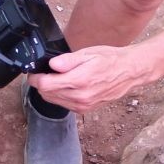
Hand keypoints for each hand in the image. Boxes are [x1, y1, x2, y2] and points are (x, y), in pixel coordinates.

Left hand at [28, 44, 156, 112]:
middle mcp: (79, 97)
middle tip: (45, 73)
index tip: (34, 72)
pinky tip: (67, 86)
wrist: (129, 72)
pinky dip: (60, 96)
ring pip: (54, 101)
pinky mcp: (85, 109)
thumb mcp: (88, 53)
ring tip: (57, 78)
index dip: (35, 78)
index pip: (45, 85)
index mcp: (78, 81)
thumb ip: (68, 60)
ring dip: (50, 91)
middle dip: (41, 84)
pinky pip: (64, 105)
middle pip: (46, 94)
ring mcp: (82, 105)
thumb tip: (52, 65)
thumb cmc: (110, 60)